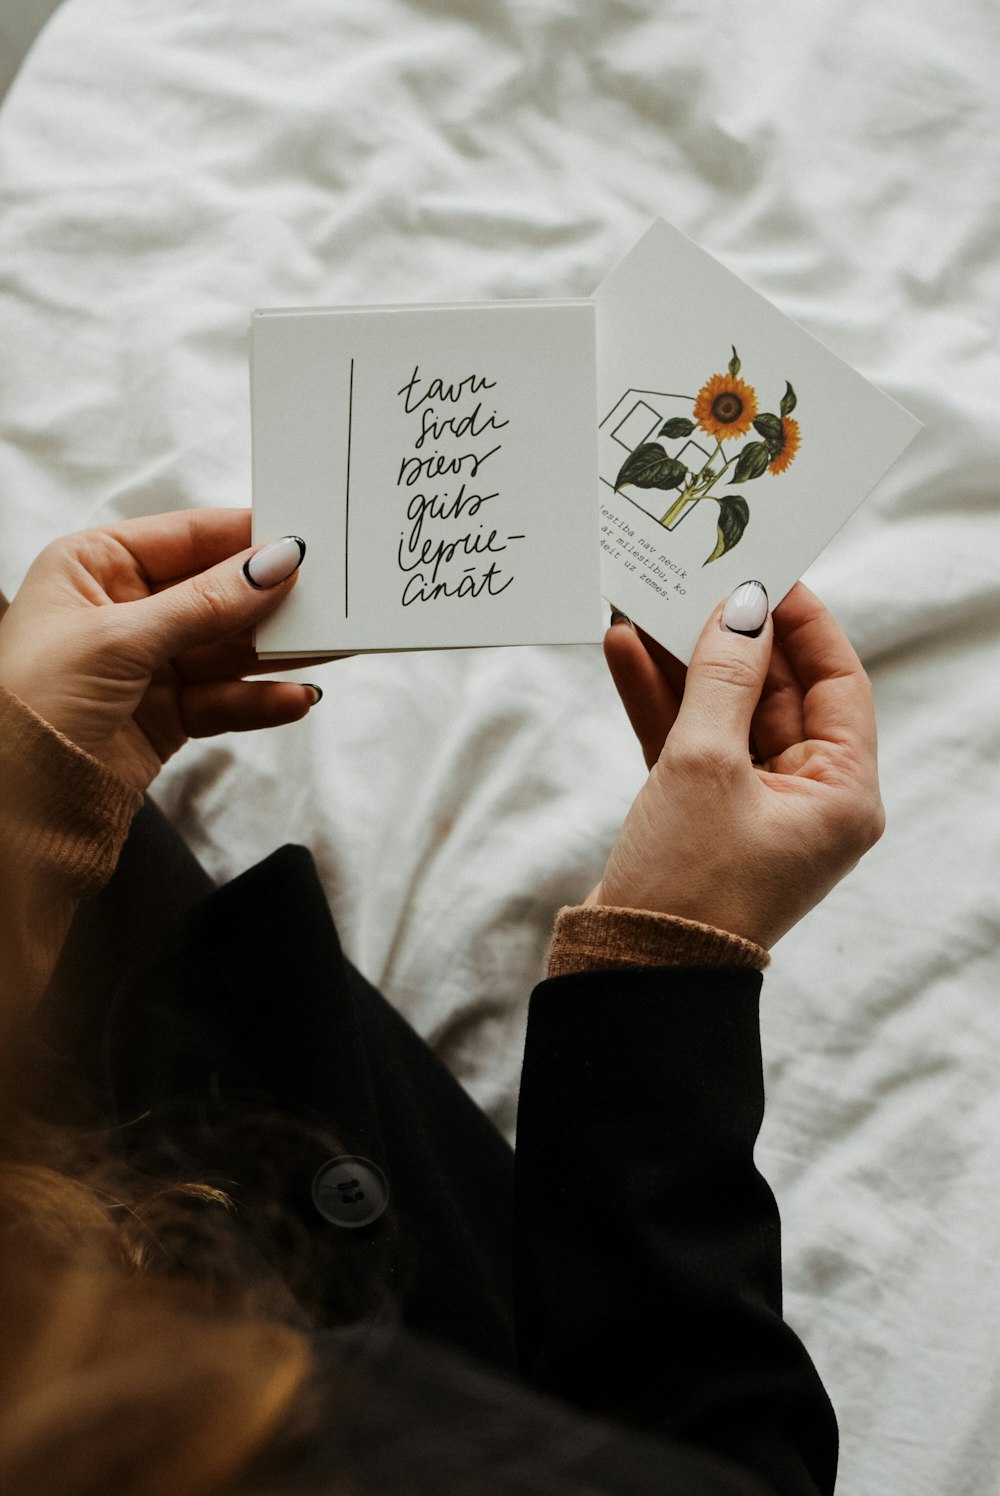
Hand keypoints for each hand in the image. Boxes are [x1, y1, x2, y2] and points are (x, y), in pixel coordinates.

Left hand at [0, 509, 320, 790]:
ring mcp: (146, 664)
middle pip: (215, 593)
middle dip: (271, 599)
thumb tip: (274, 563)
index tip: (305, 541)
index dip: (246, 539)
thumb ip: (205, 603)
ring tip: (330, 645)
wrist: (12, 812)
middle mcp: (120, 609)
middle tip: (331, 597)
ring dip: (277, 650)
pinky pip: (225, 698)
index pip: (185, 537)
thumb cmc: (29, 706)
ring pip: (228, 648)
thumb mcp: (119, 641)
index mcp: (92, 566)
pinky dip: (260, 700)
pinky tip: (296, 698)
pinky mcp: (165, 715)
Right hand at [591, 582, 884, 948]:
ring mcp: (751, 806)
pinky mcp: (701, 815)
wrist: (630, 973)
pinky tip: (624, 651)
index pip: (838, 681)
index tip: (766, 569)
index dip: (803, 622)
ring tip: (645, 602)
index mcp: (841, 793)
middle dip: (729, 635)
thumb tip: (743, 606)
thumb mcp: (704, 765)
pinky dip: (658, 700)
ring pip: (723, 711)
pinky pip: (686, 740)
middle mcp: (806, 798)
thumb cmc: (686, 883)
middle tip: (693, 577)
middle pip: (776, 691)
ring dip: (684, 661)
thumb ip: (723, 677)